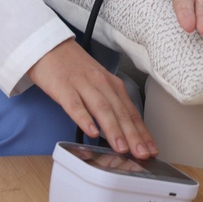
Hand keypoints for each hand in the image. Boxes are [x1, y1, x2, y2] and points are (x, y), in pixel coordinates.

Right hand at [27, 39, 157, 159]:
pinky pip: (75, 105)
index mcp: (112, 84)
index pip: (131, 111)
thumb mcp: (98, 84)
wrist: (50, 47)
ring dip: (113, 129)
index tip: (152, 149)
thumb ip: (109, 104)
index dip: (142, 132)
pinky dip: (84, 118)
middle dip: (133, 135)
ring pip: (102, 109)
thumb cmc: (75, 69)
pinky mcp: (64, 88)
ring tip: (121, 148)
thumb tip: (123, 131)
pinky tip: (91, 132)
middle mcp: (102, 84)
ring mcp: (83, 85)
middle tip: (142, 154)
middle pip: (120, 112)